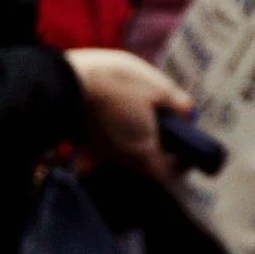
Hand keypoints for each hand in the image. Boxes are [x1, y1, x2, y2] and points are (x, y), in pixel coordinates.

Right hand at [66, 48, 191, 182]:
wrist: (65, 79)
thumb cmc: (117, 83)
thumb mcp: (158, 87)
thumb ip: (177, 104)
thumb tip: (189, 114)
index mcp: (142, 151)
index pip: (167, 175)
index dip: (182, 166)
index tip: (188, 151)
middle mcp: (120, 158)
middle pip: (147, 163)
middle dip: (162, 147)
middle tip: (169, 124)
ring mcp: (100, 151)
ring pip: (127, 151)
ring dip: (141, 136)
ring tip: (146, 108)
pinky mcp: (86, 139)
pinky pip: (110, 140)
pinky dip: (121, 129)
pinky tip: (121, 106)